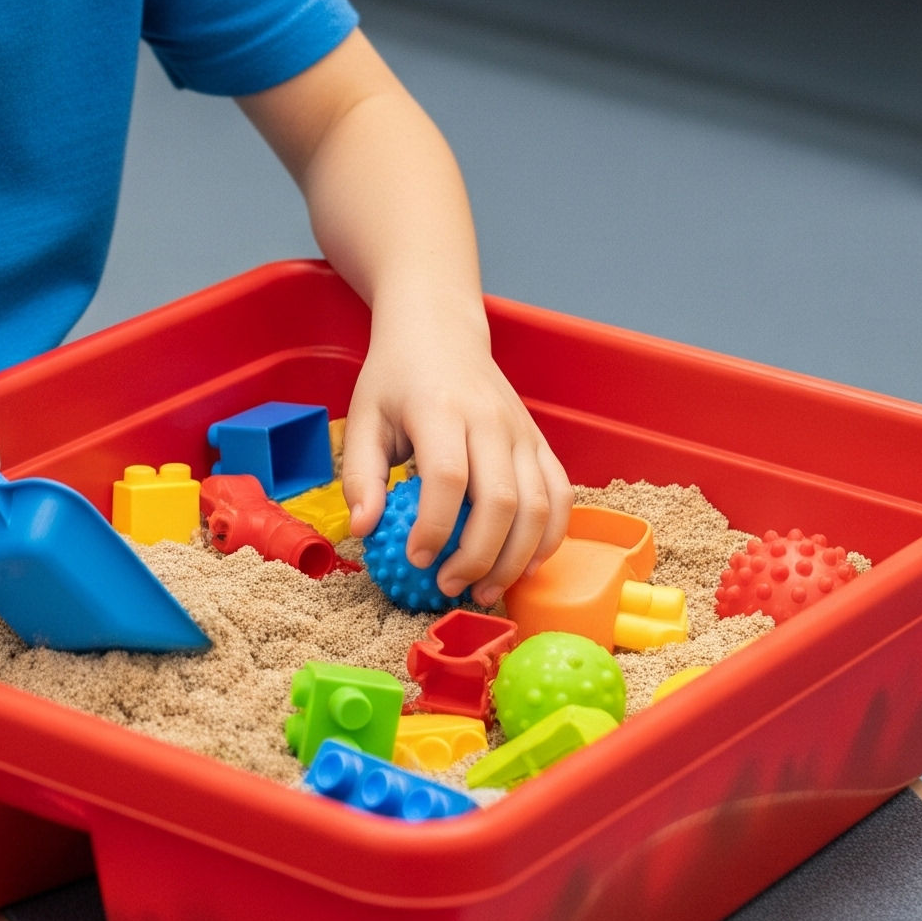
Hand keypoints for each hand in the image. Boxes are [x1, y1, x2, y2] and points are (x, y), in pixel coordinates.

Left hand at [341, 297, 570, 606]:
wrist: (439, 330)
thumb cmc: (396, 378)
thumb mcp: (362, 417)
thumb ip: (360, 475)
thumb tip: (364, 530)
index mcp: (440, 408)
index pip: (447, 477)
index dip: (435, 527)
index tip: (415, 559)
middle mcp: (490, 419)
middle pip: (502, 500)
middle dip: (478, 556)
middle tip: (449, 586)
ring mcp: (523, 431)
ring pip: (540, 506)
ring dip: (517, 558)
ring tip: (485, 590)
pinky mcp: (540, 441)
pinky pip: (560, 496)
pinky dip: (550, 538)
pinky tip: (524, 565)